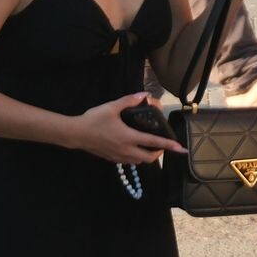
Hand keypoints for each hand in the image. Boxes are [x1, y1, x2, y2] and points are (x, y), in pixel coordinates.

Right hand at [72, 91, 186, 163]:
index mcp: (129, 137)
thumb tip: (144, 94)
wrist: (75, 134)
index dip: (169, 145)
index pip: (154, 142)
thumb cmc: (93, 120)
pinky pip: (129, 162)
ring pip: (139, 161)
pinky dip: (136, 157)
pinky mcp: (111, 159)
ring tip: (149, 147)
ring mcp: (118, 157)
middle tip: (162, 145)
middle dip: (159, 153)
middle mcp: (126, 150)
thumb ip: (129, 101)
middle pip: (149, 158)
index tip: (181, 149)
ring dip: (147, 156)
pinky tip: (133, 149)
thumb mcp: (111, 107)